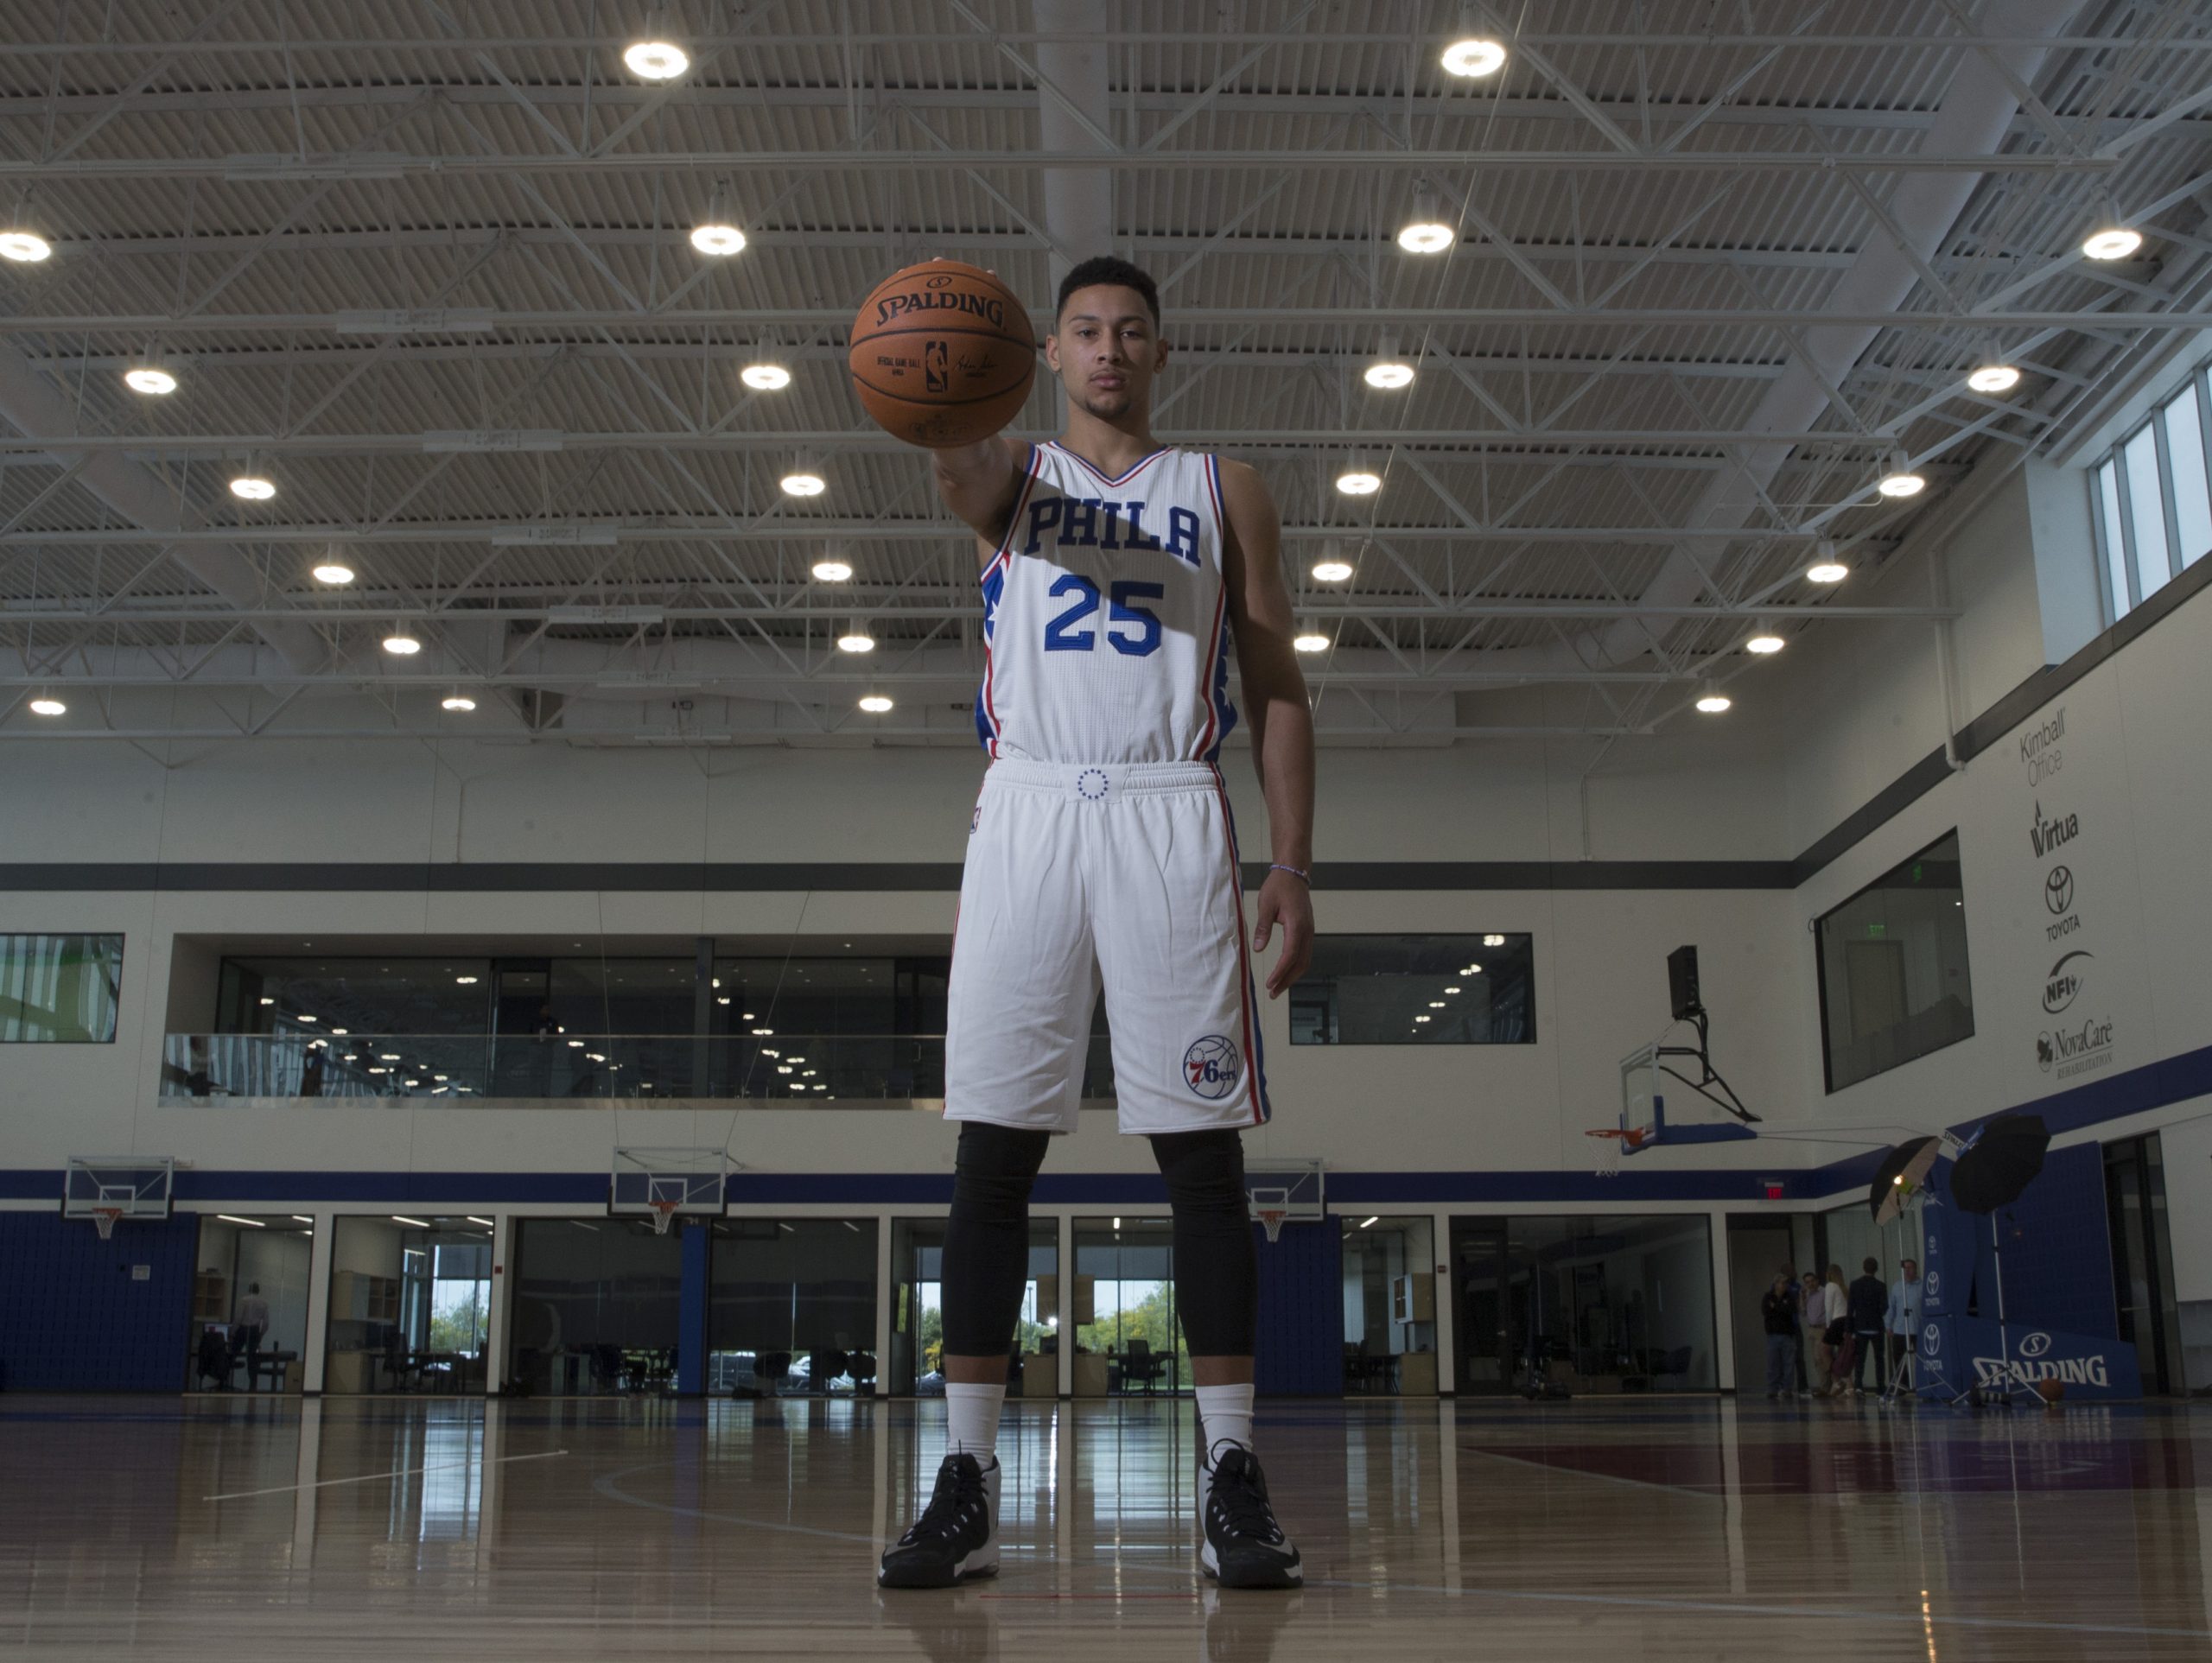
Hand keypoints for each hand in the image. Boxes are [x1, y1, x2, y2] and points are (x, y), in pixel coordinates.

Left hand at [1252, 869, 1313, 997]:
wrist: (1294, 874)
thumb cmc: (1279, 887)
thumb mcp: (1265, 905)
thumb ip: (1262, 928)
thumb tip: (1258, 949)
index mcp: (1297, 926)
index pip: (1290, 956)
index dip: (1280, 972)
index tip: (1270, 983)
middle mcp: (1307, 931)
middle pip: (1301, 964)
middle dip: (1287, 980)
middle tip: (1273, 992)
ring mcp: (1309, 932)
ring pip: (1305, 960)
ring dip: (1292, 975)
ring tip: (1278, 987)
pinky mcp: (1307, 931)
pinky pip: (1305, 953)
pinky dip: (1296, 966)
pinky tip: (1286, 972)